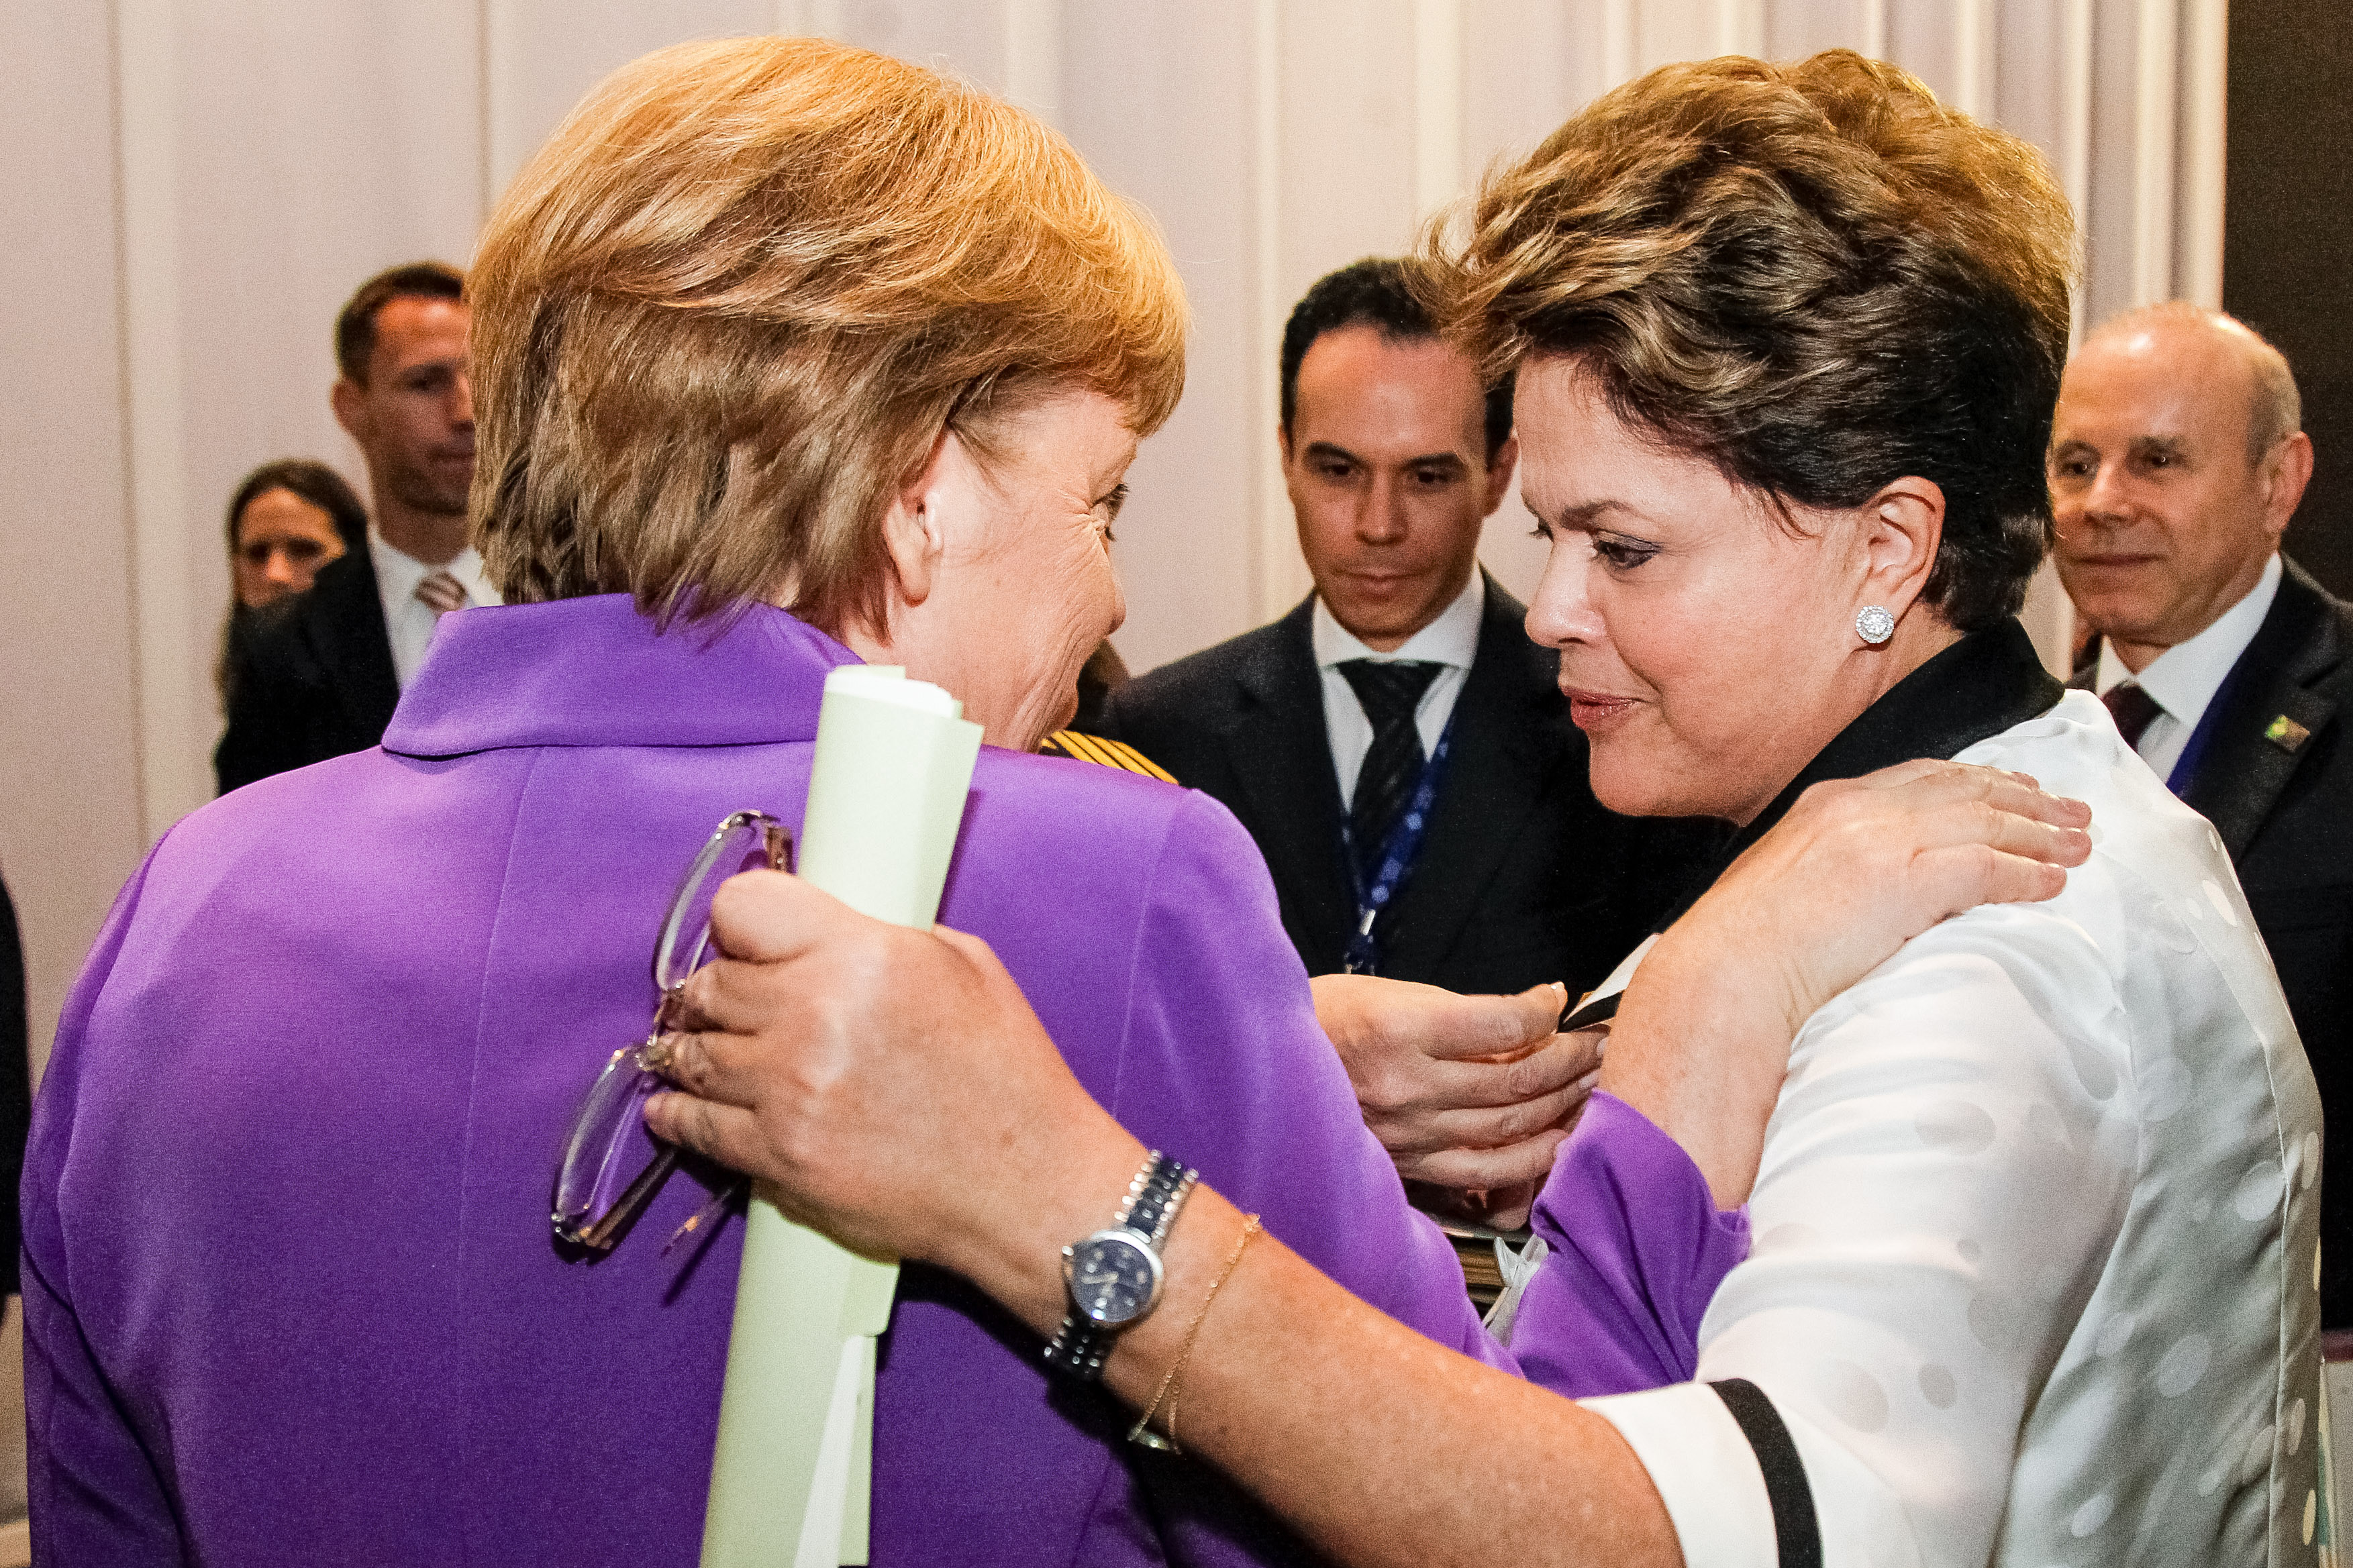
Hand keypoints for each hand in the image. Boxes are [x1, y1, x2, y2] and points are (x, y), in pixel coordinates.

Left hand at [641, 870, 1134, 1319]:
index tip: (742, 938)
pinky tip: (674, 1105)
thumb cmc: (1008, 1079)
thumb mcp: (965, 968)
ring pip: (691, 1054)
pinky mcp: (779, 1159)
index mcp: (862, 957)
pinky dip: (678, 1113)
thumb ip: (882, 939)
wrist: (1027, 1185)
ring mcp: (790, 1093)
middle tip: (720, 1000)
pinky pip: (696, 1126)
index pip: (745, 909)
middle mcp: (815, 1017)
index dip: (738, 922)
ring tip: (687, 1047)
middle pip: (709, 985)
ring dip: (688, 1049)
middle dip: (713, 991)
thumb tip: (822, 934)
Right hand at [1312, 974, 1599, 1227]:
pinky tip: (1559, 1139)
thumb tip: (1528, 1020)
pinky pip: (1485, 1171)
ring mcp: (1410, 1133)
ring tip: (1592, 1083)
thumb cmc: (1325, 1021)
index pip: (1500, 1025)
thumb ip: (1457, 1012)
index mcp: (1399, 1032)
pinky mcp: (1410, 1164)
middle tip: (1599, 1044)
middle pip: (1515, 1080)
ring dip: (1561, 1104)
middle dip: (1569, 1060)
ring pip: (1510, 1128)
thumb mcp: (1388, 995)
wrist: (1263, 1072)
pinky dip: (1531, 1158)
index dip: (1542, 1011)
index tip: (1559, 998)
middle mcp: (1407, 1088)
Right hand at [1603, 759, 2092, 1206]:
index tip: (2014, 787)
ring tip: (2081, 845)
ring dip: (2041, 833)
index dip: (1977, 781)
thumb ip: (1832, 868)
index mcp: (1828, 803)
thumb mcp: (1787, 884)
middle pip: (1964, 789)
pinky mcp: (1901, 880)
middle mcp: (1859, 808)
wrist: (1723, 972)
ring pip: (1985, 821)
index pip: (1920, 778)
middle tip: (2071, 810)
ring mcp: (1881, 840)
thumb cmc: (1742, 949)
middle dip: (2025, 797)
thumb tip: (1867, 891)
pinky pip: (1985, 867)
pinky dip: (2027, 872)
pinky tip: (2054, 882)